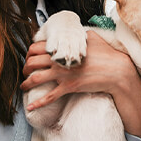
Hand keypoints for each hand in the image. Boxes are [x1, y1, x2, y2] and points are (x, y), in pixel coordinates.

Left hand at [22, 31, 137, 111]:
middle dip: (25, 68)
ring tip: (23, 86)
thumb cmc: (106, 54)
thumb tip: (76, 33)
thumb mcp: (91, 38)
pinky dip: (38, 103)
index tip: (29, 57)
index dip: (29, 53)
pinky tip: (30, 107)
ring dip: (26, 83)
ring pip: (36, 79)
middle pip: (32, 62)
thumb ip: (79, 36)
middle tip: (25, 72)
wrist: (117, 71)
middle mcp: (60, 60)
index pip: (37, 47)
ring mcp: (63, 74)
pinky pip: (50, 97)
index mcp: (63, 47)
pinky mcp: (69, 87)